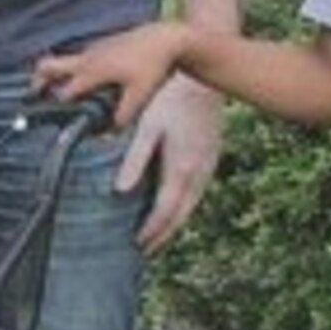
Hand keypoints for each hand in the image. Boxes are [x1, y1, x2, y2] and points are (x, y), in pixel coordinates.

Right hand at [33, 22, 190, 128]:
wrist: (168, 38)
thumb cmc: (154, 66)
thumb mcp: (140, 97)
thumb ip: (121, 119)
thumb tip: (106, 135)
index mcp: (92, 72)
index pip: (62, 94)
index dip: (54, 110)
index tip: (46, 122)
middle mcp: (87, 59)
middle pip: (48, 67)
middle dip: (35, 83)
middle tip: (31, 99)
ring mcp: (94, 49)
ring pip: (64, 61)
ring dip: (55, 76)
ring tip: (54, 94)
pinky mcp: (103, 45)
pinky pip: (81, 59)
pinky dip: (75, 71)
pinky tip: (88, 84)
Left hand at [119, 73, 222, 253]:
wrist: (202, 78)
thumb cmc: (170, 100)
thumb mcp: (147, 128)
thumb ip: (134, 160)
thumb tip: (119, 191)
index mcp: (180, 169)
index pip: (165, 212)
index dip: (151, 232)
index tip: (136, 245)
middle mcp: (198, 173)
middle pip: (181, 216)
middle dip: (163, 236)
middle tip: (145, 250)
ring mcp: (207, 166)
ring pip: (191, 206)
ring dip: (174, 223)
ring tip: (156, 235)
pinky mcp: (210, 158)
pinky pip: (197, 192)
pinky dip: (184, 207)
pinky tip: (174, 205)